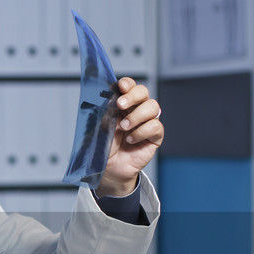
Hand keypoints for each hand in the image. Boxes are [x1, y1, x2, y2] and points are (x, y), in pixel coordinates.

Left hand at [96, 77, 163, 196]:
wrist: (109, 169)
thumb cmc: (103, 147)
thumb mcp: (98, 129)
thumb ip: (104, 114)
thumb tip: (109, 103)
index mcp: (122, 105)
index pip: (129, 87)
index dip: (127, 84)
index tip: (121, 86)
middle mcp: (136, 110)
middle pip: (143, 92)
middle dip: (132, 96)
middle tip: (121, 105)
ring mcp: (147, 122)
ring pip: (153, 106)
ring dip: (136, 116)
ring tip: (124, 127)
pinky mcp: (154, 136)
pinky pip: (156, 126)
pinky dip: (142, 132)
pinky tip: (131, 140)